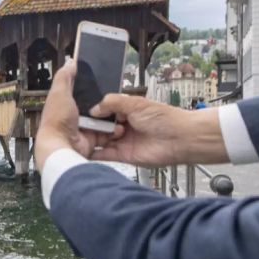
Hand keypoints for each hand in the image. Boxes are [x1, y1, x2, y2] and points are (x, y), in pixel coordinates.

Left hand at [35, 60, 111, 169]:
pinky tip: (118, 126)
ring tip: (120, 111)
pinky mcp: (92, 140)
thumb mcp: (59, 92)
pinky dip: (112, 131)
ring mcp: (83, 129)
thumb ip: (65, 77)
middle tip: (115, 97)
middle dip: (104, 102)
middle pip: (93, 105)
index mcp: (63, 104)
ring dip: (111, 117)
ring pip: (102, 119)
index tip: (102, 80)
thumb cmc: (56, 121)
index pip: (78, 91)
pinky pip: (106, 133)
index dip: (89, 86)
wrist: (62, 147)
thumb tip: (70, 62)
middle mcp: (73, 116)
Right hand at [88, 95, 227, 166]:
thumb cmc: (163, 118)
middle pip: (101, 126)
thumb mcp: (134, 103)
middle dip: (91, 125)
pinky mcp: (124, 156)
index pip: (104, 109)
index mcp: (127, 110)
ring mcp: (123, 141)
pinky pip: (105, 154)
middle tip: (78, 125)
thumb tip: (94, 109)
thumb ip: (112, 102)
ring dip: (91, 138)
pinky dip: (95, 153)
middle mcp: (124, 125)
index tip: (80, 112)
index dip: (94, 111)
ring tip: (79, 136)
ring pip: (101, 140)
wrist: (179, 139)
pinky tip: (84, 150)